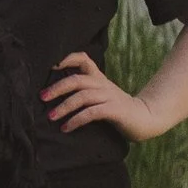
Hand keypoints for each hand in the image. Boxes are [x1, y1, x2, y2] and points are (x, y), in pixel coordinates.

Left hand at [43, 52, 157, 138]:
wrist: (146, 119)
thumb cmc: (117, 109)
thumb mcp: (100, 96)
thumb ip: (83, 92)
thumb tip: (54, 94)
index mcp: (98, 78)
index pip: (83, 59)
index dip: (67, 58)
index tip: (50, 65)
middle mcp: (102, 85)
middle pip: (77, 80)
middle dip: (57, 88)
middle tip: (42, 97)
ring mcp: (109, 97)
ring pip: (82, 97)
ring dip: (64, 107)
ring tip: (51, 117)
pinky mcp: (114, 110)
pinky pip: (91, 113)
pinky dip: (76, 120)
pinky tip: (66, 128)